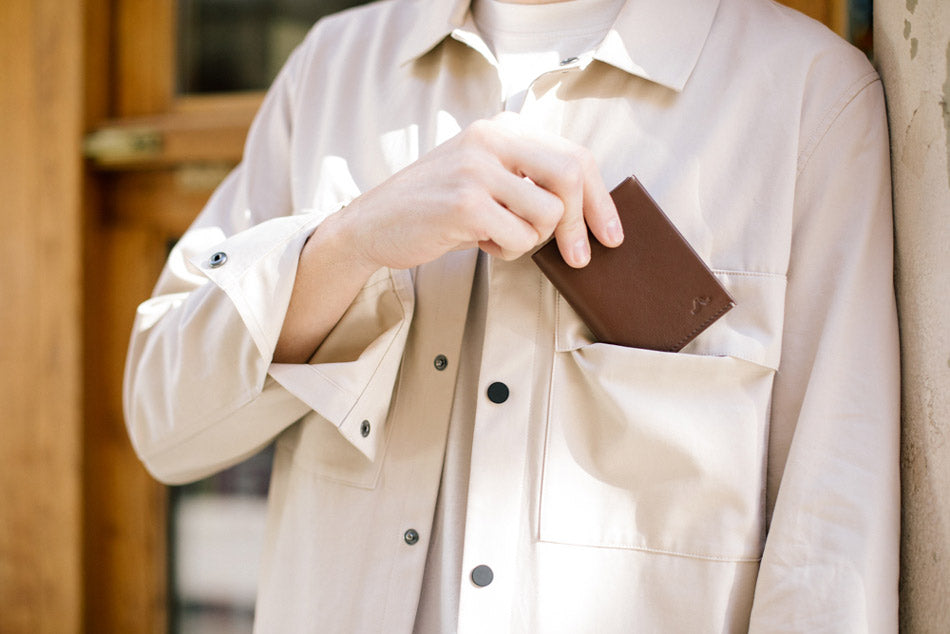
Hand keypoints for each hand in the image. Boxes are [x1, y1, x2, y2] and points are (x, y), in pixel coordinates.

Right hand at [336, 112, 622, 271]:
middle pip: (572, 174)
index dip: (600, 199)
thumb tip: (587, 212)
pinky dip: (506, 252)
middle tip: (578, 256)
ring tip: (497, 237)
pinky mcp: (465, 203)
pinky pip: (519, 239)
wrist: (372, 224)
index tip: (611, 234)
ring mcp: (477, 168)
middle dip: (581, 223)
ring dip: (531, 241)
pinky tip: (479, 243)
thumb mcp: (483, 176)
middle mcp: (492, 139)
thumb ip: (528, 179)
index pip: (574, 155)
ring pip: (548, 215)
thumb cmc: (434, 206)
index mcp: (502, 127)